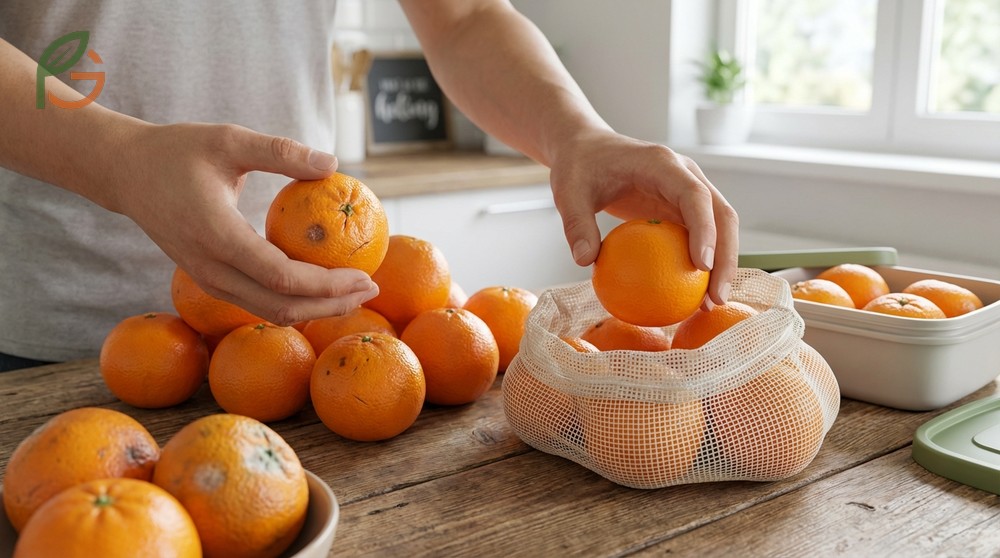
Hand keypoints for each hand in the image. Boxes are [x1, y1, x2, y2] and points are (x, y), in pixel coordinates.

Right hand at [110, 122, 378, 324]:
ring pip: (269, 312)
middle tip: (371, 287)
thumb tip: (333, 162)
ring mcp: (206, 280)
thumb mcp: (229, 139)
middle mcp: (209, 268)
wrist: (124, 173)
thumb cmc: (177, 150)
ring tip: (355, 291)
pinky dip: (294, 300)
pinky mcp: (208, 281)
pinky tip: (322, 285)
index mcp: (216, 236)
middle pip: (280, 306)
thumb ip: (280, 151)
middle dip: (331, 304)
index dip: (328, 284)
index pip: (281, 277)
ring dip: (316, 308)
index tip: (365, 274)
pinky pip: (257, 302)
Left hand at [548, 131, 738, 308]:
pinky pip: (702, 235)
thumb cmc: (579, 167)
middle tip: (715, 298)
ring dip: (723, 265)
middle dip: (726, 257)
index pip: (693, 195)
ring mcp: (688, 190)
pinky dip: (704, 263)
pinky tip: (692, 296)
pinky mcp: (683, 207)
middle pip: (721, 214)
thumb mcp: (568, 192)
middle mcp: (685, 174)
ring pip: (720, 226)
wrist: (588, 149)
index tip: (702, 266)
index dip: (704, 229)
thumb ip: (576, 224)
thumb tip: (584, 262)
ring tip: (709, 305)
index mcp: (662, 164)